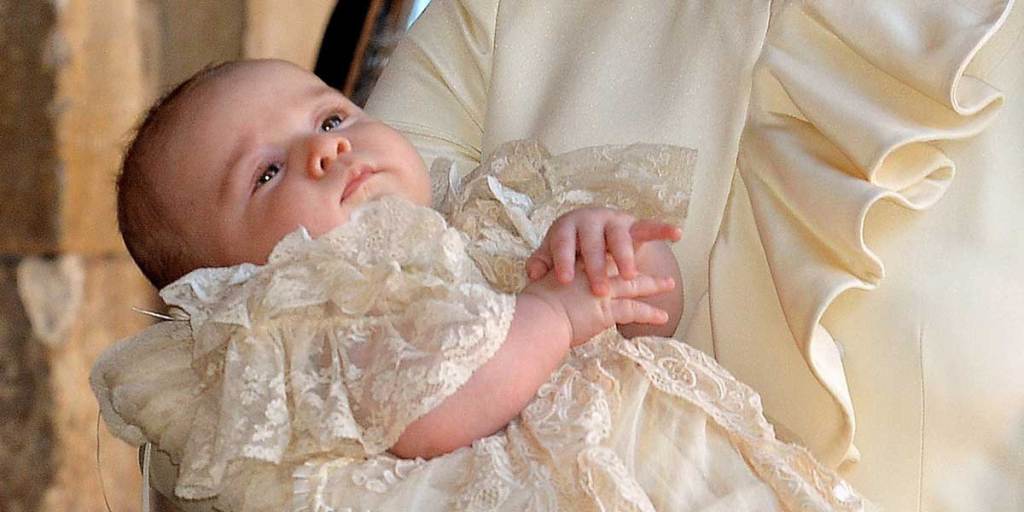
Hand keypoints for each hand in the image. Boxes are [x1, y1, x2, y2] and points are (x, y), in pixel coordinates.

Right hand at [521, 261, 675, 346]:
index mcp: (575, 261)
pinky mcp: (608, 307)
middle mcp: (591, 271)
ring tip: (669, 284)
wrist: (538, 315)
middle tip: (650, 262)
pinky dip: (650, 314)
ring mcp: (602, 288)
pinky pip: (635, 310)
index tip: (622, 249)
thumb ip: (546, 278)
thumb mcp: (540, 285)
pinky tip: (662, 317)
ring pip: (634, 284)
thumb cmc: (533, 304)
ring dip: (653, 284)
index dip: (614, 249)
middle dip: (638, 263)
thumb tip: (540, 278)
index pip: (598, 251)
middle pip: (620, 263)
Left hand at [525, 207, 680, 295]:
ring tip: (629, 276)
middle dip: (596, 268)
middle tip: (600, 291)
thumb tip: (533, 275)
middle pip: (593, 244)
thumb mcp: (551, 254)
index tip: (566, 280)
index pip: (563, 244)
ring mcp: (613, 222)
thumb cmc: (568, 247)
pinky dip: (662, 230)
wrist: (590, 228)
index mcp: (566, 227)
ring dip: (625, 257)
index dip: (563, 261)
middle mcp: (590, 221)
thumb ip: (540, 263)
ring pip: (620, 238)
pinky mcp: (633, 225)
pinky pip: (649, 227)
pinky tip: (676, 234)